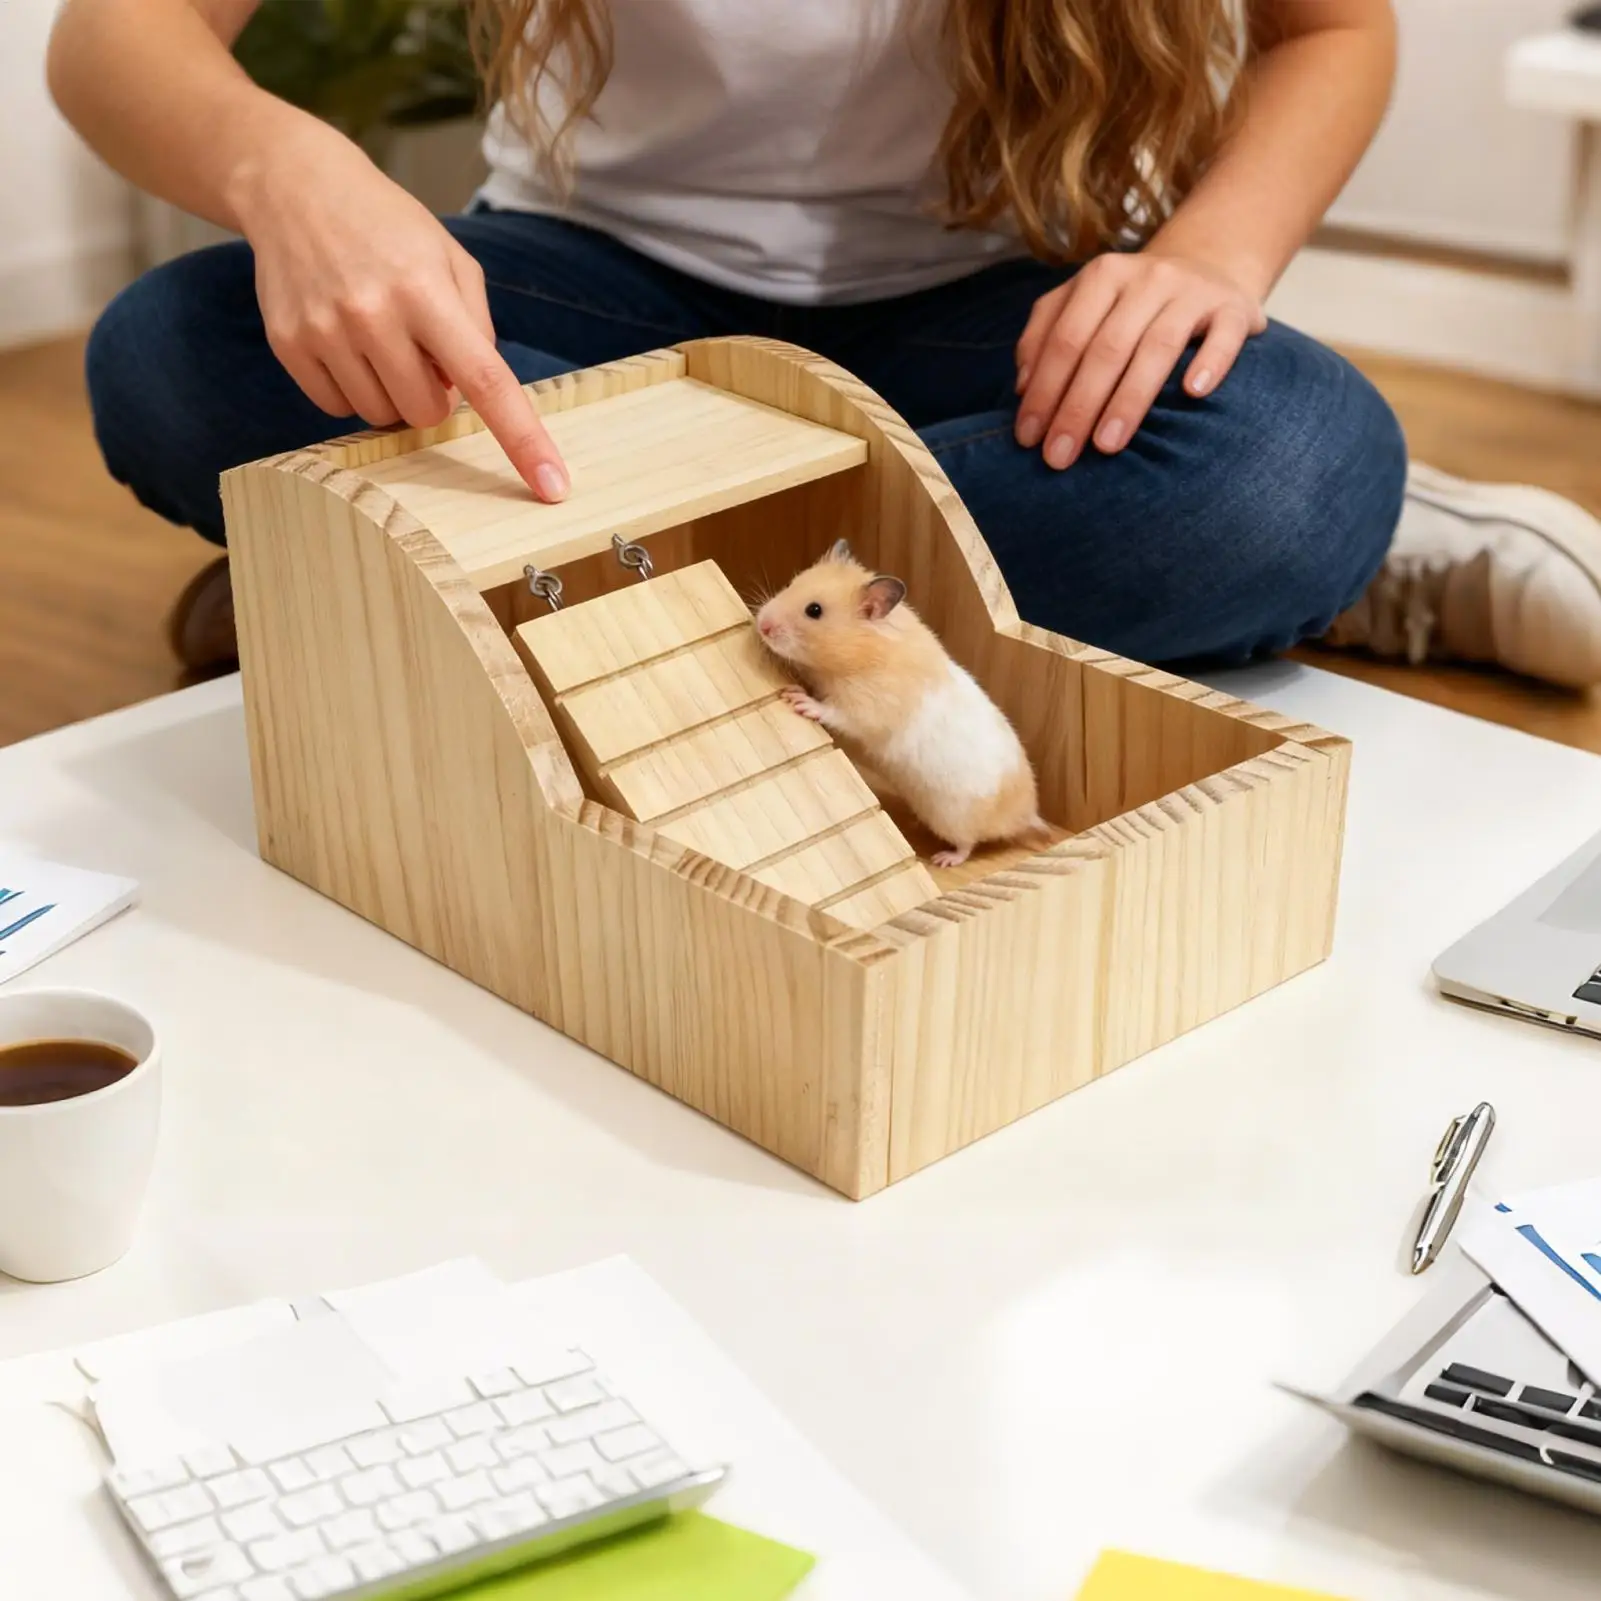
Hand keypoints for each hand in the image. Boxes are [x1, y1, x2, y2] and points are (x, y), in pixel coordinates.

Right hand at [231, 125, 567, 501]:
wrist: (293, 186)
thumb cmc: (387, 227)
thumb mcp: (451, 259)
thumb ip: (478, 327)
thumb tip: (479, 395)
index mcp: (426, 291)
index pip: (486, 381)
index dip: (523, 439)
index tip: (552, 485)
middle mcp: (372, 314)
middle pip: (426, 413)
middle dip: (434, 397)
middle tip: (421, 353)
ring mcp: (324, 331)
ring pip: (381, 416)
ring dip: (392, 393)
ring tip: (381, 340)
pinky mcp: (288, 344)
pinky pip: (337, 408)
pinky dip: (353, 389)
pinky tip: (348, 345)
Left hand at [1013, 251, 1266, 468]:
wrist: (1208, 270)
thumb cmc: (1131, 306)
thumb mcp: (1082, 306)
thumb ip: (1044, 336)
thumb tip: (1022, 387)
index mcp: (1101, 277)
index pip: (1065, 339)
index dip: (1044, 390)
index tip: (1028, 440)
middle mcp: (1146, 278)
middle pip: (1105, 347)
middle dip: (1077, 407)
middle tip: (1059, 457)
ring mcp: (1192, 291)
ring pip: (1158, 346)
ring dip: (1129, 399)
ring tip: (1106, 446)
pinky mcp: (1234, 308)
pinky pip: (1224, 335)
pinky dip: (1210, 362)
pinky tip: (1193, 394)